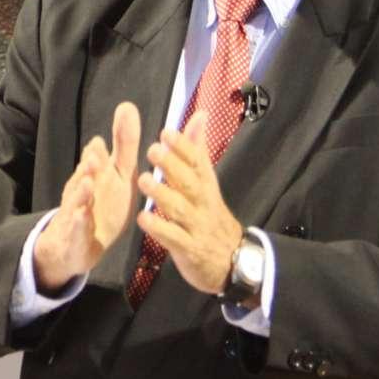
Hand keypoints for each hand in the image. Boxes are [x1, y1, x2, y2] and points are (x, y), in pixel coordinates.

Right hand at [31, 101, 141, 292]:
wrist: (73, 245)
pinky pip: (75, 227)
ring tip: (87, 182)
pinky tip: (83, 216)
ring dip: (81, 191)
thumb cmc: (100, 203)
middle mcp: (83, 187)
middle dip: (90, 164)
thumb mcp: (116, 174)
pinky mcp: (74, 233)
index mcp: (95, 172)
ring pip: (77, 198)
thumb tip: (128, 105)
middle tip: (96, 154)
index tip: (117, 127)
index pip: (98, 155)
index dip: (105, 146)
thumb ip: (123, 144)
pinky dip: (78, 222)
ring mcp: (76, 209)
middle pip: (85, 174)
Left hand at [137, 112, 244, 294]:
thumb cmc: (212, 218)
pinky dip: (159, 228)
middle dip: (172, 165)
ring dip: (162, 194)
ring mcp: (196, 227)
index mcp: (207, 187)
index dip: (184, 147)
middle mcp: (203, 204)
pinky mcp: (189, 249)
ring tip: (143, 180)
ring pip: (179, 208)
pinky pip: (173, 238)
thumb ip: (198, 151)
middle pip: (189, 182)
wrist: (235, 262)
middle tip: (153, 150)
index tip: (166, 132)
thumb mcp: (208, 184)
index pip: (199, 163)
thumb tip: (199, 116)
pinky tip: (143, 218)